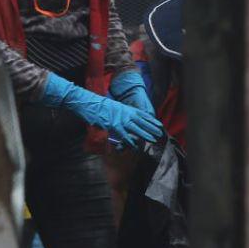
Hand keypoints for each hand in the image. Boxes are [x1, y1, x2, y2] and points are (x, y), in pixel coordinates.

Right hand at [41, 73, 162, 146]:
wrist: (88, 103)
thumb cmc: (99, 105)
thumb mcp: (113, 106)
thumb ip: (121, 112)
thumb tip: (126, 118)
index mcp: (126, 108)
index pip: (142, 114)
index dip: (151, 120)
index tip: (159, 124)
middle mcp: (125, 113)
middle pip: (142, 121)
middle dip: (152, 127)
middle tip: (160, 133)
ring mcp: (120, 119)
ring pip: (136, 128)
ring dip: (145, 134)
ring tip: (153, 139)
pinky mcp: (113, 125)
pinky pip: (124, 134)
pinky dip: (130, 140)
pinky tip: (135, 145)